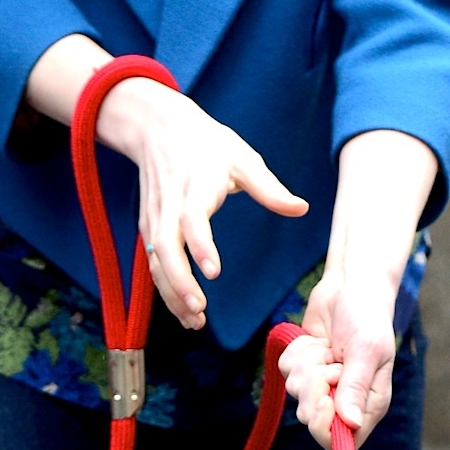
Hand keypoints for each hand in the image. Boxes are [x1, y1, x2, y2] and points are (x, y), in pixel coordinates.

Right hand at [93, 75, 307, 330]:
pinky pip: (153, 264)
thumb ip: (269, 188)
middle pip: (165, 248)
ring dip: (171, 293)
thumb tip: (301, 208)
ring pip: (155, 262)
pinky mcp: (148, 229)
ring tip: (194, 322)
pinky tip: (185, 312)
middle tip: (200, 309)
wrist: (155, 127)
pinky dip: (166, 290)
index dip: (200, 246)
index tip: (213, 271)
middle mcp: (169, 206)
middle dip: (179, 281)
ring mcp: (154, 219)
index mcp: (194, 187)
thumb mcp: (242, 157)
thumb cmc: (205, 144)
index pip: (192, 219)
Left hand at [281, 263, 399, 445]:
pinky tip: (317, 340)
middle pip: (312, 418)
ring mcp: (323, 385)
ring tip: (328, 346)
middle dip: (313, 386)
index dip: (326, 425)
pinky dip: (298, 351)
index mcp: (370, 404)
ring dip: (307, 363)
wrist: (351, 285)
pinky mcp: (305, 368)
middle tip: (331, 361)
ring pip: (295, 392)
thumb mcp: (365, 350)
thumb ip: (356, 388)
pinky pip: (286, 371)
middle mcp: (346, 400)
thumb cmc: (367, 316)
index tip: (324, 399)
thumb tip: (350, 425)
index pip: (343, 441)